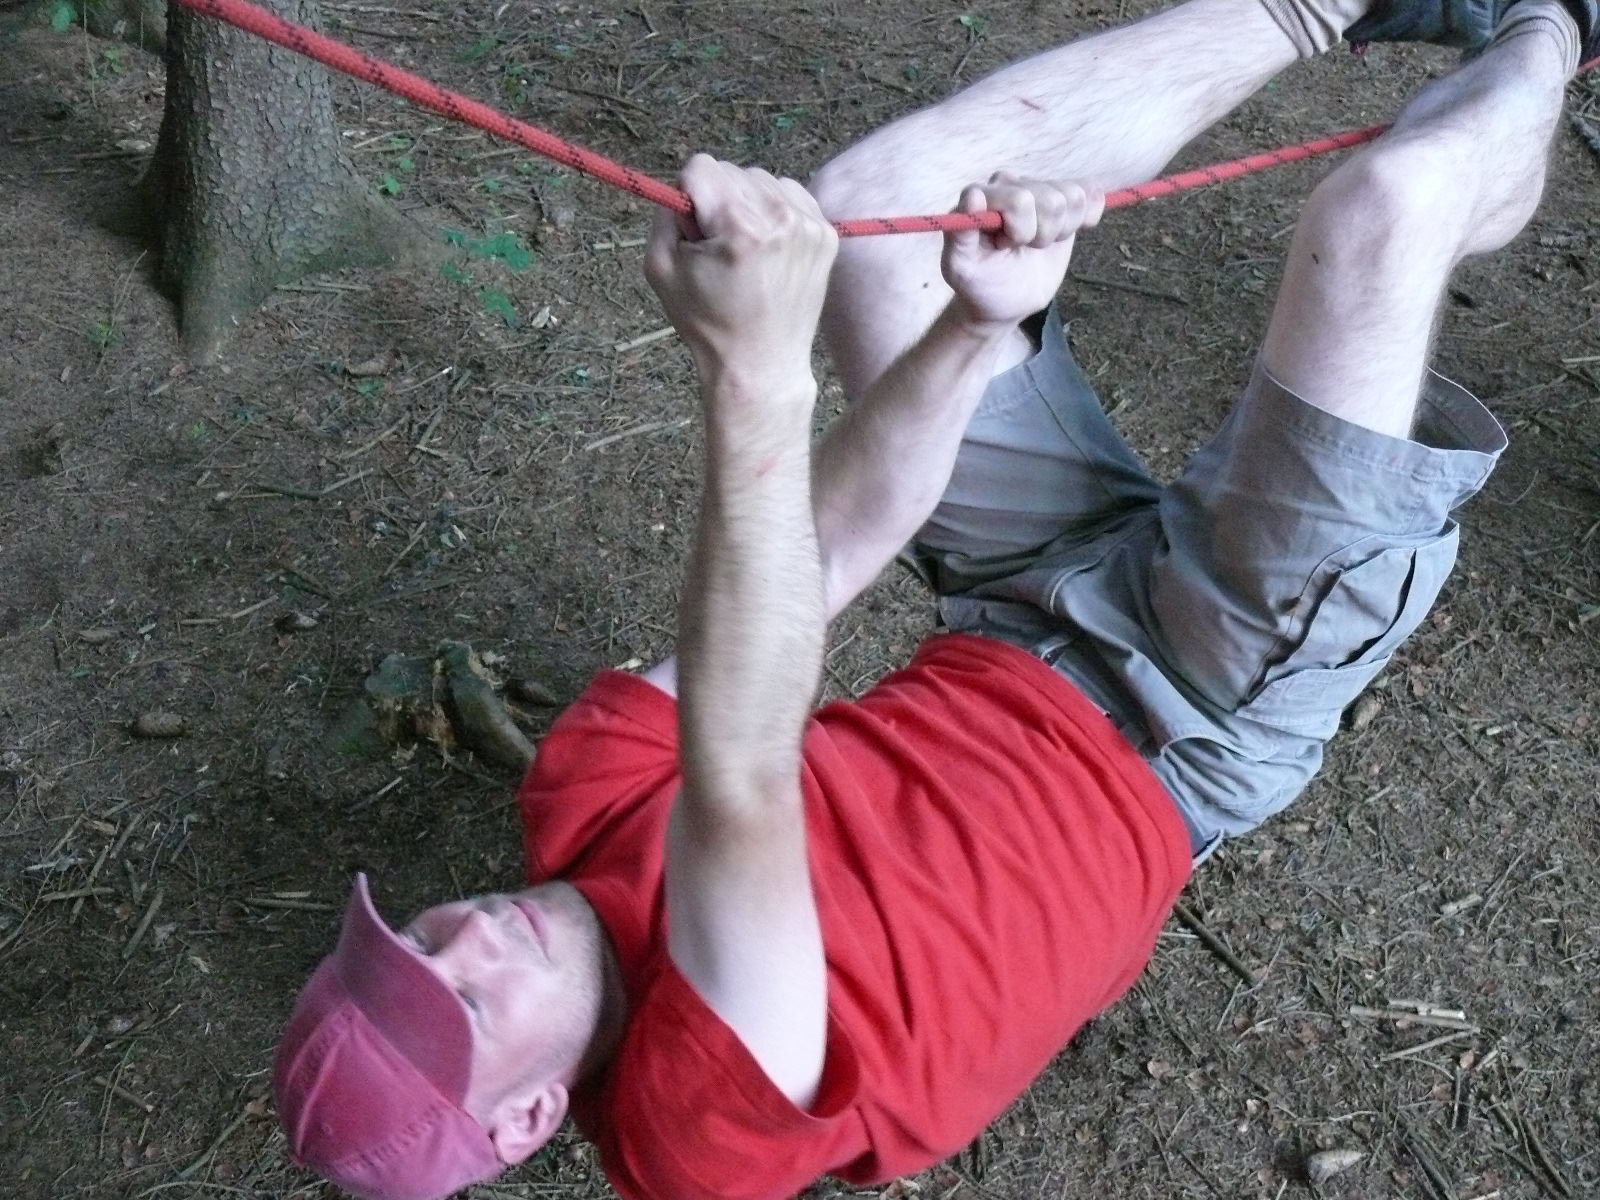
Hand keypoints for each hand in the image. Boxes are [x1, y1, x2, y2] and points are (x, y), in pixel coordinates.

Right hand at [645, 155, 838, 393]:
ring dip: (747, 203)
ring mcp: (809, 224)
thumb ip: (665, 214)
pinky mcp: (826, 233)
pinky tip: (768, 247)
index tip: (695, 230)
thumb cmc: (707, 323)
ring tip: (747, 249)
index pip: (701, 166)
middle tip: (721, 247)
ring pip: (762, 179)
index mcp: (739, 227)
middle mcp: (780, 218)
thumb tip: (683, 189)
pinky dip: (774, 211)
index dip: (689, 195)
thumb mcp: (660, 268)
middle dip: (718, 200)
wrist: (761, 364)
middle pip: (732, 170)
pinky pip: (790, 195)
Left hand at [940, 174, 1103, 330]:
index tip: (1004, 247)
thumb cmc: (979, 283)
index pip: (1022, 199)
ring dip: (1060, 230)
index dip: (1021, 231)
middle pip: (1053, 199)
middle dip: (1042, 235)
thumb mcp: (961, 268)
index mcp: (983, 194)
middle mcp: (1011, 184)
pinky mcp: (1064, 199)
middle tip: (1021, 250)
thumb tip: (974, 195)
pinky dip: (1087, 216)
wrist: (1005, 299)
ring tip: (1037, 245)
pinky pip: (1090, 193)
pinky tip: (1065, 234)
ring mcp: (1038, 188)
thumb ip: (960, 234)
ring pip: (1074, 196)